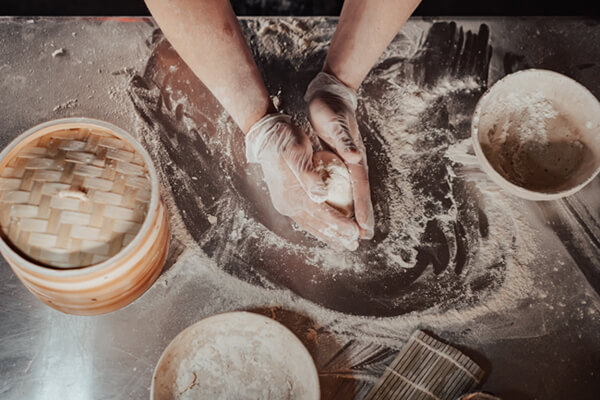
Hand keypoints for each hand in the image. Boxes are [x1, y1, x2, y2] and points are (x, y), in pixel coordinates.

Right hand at [246, 114, 359, 249]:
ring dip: (327, 235)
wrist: (265, 135)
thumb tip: (320, 196)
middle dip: (336, 236)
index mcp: (293, 193)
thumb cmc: (284, 140)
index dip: (339, 224)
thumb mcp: (297, 152)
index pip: (321, 214)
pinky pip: (304, 218)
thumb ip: (308, 176)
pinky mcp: (285, 201)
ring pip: (310, 224)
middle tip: (354, 246)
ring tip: (342, 244)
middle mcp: (288, 203)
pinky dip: (317, 226)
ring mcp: (285, 204)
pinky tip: (325, 230)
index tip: (354, 233)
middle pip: (316, 224)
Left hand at [305, 72, 374, 238]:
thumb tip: (356, 158)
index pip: (360, 189)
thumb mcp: (336, 123)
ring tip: (355, 230)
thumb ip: (345, 141)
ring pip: (352, 192)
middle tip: (364, 238)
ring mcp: (348, 163)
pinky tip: (339, 208)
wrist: (331, 93)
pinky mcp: (340, 161)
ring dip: (354, 211)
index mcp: (354, 158)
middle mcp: (354, 163)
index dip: (362, 209)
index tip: (364, 229)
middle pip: (360, 195)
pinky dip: (343, 199)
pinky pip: (343, 186)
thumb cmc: (331, 109)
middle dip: (362, 217)